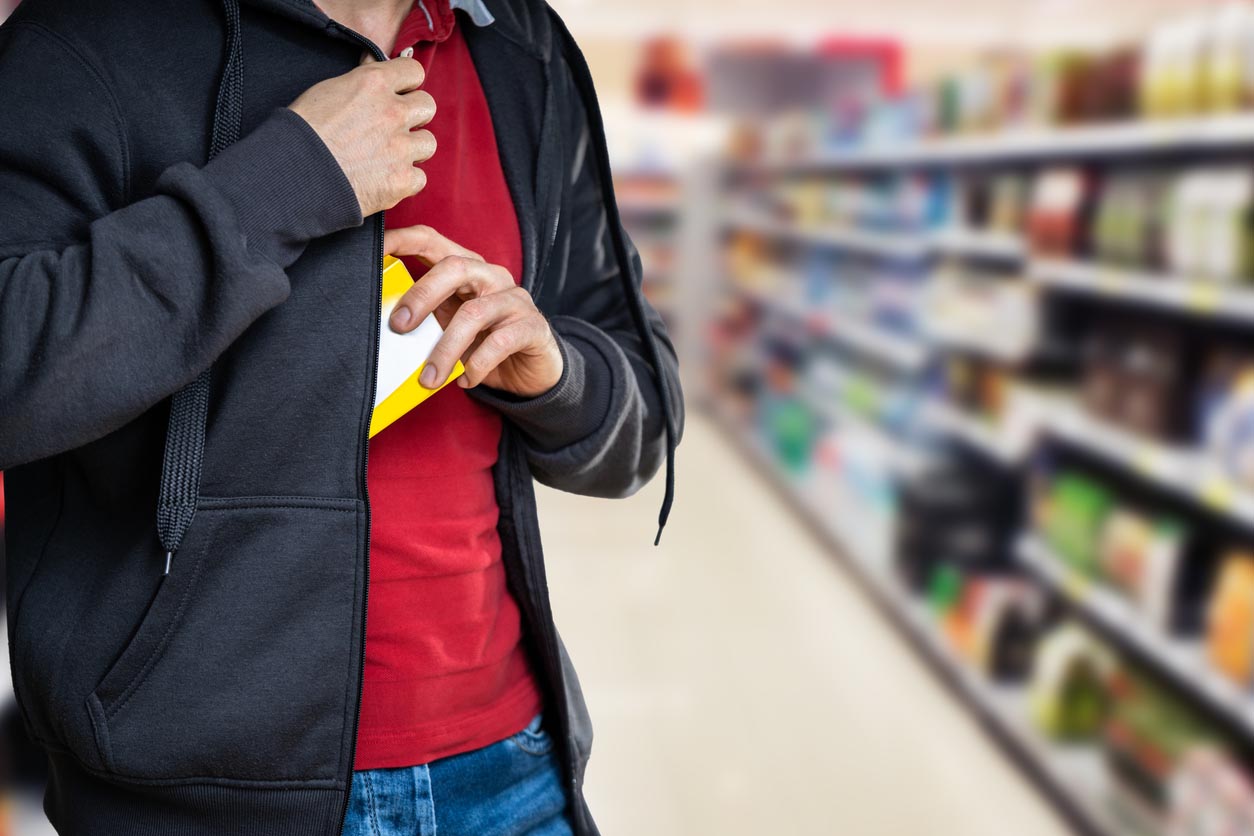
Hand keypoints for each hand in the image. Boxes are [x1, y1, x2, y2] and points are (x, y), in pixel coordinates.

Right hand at [288, 57, 435, 216]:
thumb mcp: (328, 90)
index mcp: (374, 83)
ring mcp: (400, 148)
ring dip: (412, 149)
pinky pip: (420, 177)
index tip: (399, 94)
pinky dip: (405, 180)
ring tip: (388, 156)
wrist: (292, 173)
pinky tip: (384, 179)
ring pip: (428, 143)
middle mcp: (393, 113)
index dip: (407, 83)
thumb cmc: (302, 131)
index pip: (414, 71)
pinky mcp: (402, 180)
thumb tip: (375, 73)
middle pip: (427, 106)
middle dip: (413, 116)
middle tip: (393, 128)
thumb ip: (360, 83)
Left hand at [384, 225, 562, 397]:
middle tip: (398, 327)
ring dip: (445, 349)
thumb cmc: (482, 344)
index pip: (431, 240)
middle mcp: (491, 276)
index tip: (372, 252)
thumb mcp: (447, 327)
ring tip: (428, 378)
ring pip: (474, 313)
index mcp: (466, 269)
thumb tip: (382, 327)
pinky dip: (476, 365)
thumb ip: (423, 318)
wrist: (531, 372)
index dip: (401, 240)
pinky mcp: (532, 327)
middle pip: (455, 267)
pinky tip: (464, 380)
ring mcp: (515, 300)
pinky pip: (500, 342)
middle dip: (422, 295)